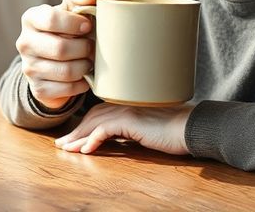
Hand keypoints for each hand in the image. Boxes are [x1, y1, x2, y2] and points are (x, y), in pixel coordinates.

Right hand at [16, 0, 103, 108]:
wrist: (56, 58)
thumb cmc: (68, 26)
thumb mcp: (72, 7)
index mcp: (31, 18)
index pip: (51, 19)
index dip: (75, 23)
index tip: (88, 25)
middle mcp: (24, 43)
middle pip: (60, 48)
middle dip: (84, 48)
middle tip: (92, 46)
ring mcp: (29, 68)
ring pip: (66, 71)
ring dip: (85, 66)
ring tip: (89, 59)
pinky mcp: (38, 88)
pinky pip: (67, 89)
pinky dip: (82, 83)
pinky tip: (84, 75)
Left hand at [55, 103, 193, 155]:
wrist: (192, 127)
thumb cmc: (176, 129)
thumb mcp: (150, 129)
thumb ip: (133, 130)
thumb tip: (120, 139)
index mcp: (130, 104)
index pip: (100, 112)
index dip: (84, 124)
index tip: (72, 136)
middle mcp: (127, 103)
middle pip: (93, 116)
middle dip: (76, 131)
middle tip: (62, 144)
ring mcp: (129, 110)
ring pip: (95, 123)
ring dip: (78, 137)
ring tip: (67, 149)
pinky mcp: (132, 120)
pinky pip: (105, 130)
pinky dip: (93, 140)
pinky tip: (85, 150)